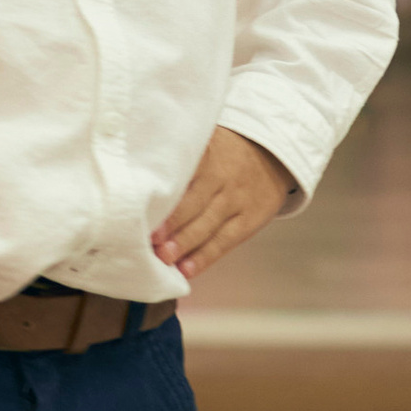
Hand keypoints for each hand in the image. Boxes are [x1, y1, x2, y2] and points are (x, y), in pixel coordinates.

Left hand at [151, 129, 295, 285]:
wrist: (273, 155)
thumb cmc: (226, 151)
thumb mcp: (205, 141)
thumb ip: (178, 154)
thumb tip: (137, 173)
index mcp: (207, 155)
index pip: (183, 175)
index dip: (164, 195)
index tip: (143, 209)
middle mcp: (222, 178)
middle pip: (194, 203)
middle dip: (172, 224)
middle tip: (150, 240)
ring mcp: (237, 201)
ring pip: (208, 225)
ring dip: (185, 244)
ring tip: (164, 258)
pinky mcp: (250, 221)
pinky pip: (225, 241)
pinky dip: (205, 257)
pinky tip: (186, 270)